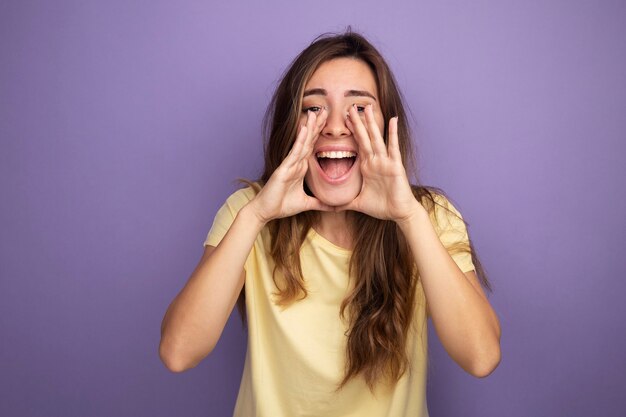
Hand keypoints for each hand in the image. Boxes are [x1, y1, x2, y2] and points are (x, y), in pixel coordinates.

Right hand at [248, 109, 332, 223]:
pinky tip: (304, 129)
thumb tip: (335, 207)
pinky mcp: (284, 169)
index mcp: (300, 168)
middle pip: (308, 141)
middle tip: (325, 110)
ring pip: (302, 143)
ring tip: (315, 113)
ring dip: (309, 127)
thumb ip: (320, 203)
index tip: (328, 122)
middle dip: (316, 126)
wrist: (265, 211)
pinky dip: (300, 140)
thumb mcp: (306, 203)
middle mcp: (295, 163)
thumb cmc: (281, 205)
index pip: (312, 147)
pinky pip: (294, 152)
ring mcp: (289, 164)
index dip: (319, 134)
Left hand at [337, 104, 421, 222]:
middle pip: (364, 137)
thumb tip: (328, 207)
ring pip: (376, 139)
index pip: (357, 145)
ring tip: (367, 107)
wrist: (399, 213)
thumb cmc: (381, 207)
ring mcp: (385, 162)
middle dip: (357, 122)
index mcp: (367, 167)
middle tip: (350, 106)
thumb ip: (343, 203)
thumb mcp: (357, 203)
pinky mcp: (395, 166)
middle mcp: (375, 161)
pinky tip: (393, 120)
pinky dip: (392, 134)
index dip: (351, 132)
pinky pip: (393, 147)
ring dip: (371, 123)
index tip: (342, 119)